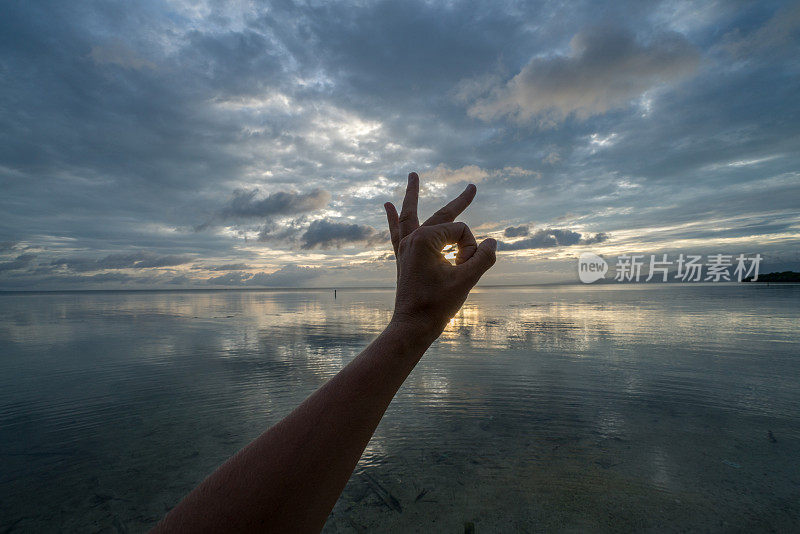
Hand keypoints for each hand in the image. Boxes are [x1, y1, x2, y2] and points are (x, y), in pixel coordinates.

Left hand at [384, 172, 496, 337]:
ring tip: (412, 175)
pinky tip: (387, 206)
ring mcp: (405, 247)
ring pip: (410, 214)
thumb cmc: (437, 304)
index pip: (462, 231)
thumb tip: (494, 242)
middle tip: (472, 187)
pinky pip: (396, 232)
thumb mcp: (466, 281)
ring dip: (412, 195)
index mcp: (425, 239)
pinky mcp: (403, 257)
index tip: (467, 267)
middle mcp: (413, 238)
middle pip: (442, 215)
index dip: (471, 249)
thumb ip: (483, 258)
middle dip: (460, 201)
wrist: (413, 326)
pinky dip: (392, 219)